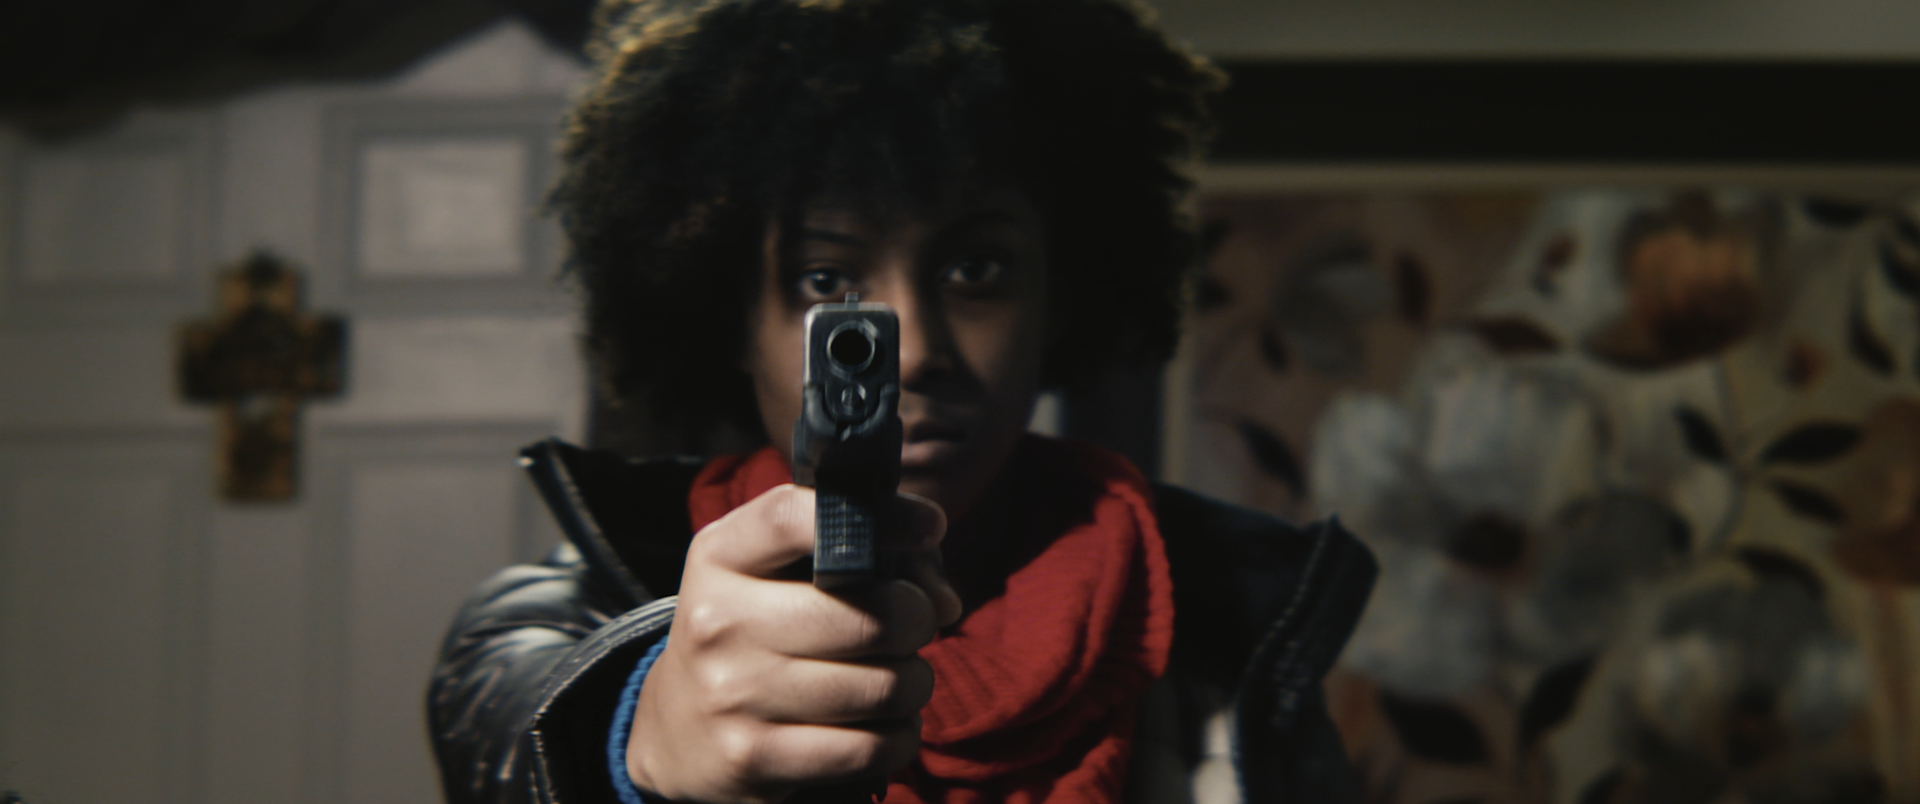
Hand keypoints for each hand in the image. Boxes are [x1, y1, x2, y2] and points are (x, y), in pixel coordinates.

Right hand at [626, 485, 961, 803]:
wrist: (676, 727)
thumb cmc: (756, 631)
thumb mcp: (779, 575)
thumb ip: (868, 557)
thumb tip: (944, 602)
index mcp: (721, 557)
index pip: (796, 517)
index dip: (882, 518)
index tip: (930, 528)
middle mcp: (719, 620)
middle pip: (870, 614)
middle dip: (915, 621)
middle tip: (907, 628)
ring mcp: (733, 693)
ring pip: (885, 685)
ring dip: (912, 684)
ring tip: (893, 680)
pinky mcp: (753, 758)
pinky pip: (871, 747)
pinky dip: (897, 738)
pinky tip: (880, 727)